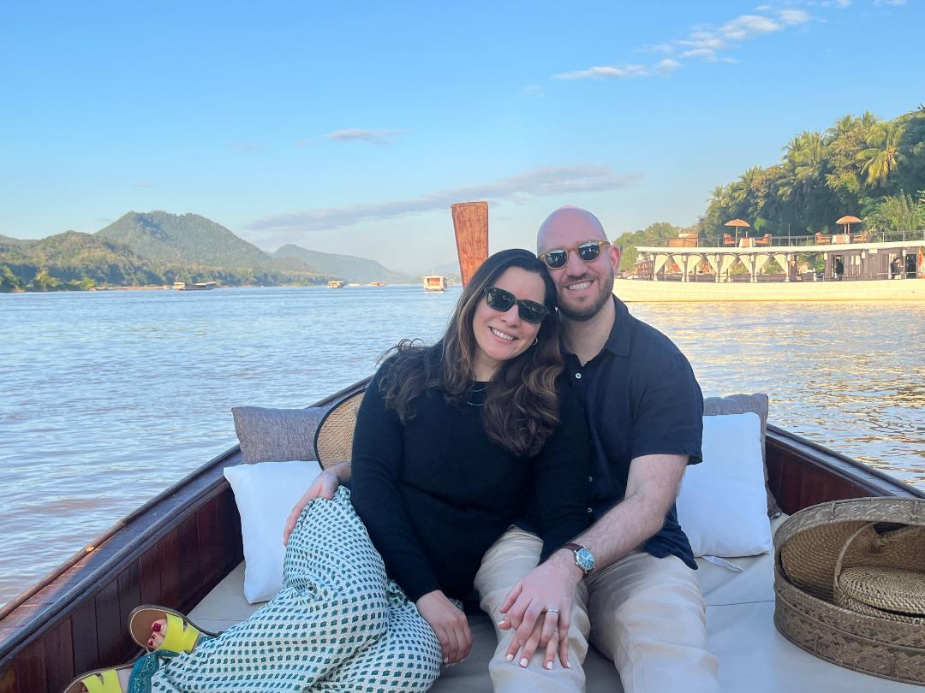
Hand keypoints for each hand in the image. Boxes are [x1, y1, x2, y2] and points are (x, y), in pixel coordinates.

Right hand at [283, 470, 341, 544]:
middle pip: (294, 521)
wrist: (334, 479)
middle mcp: (306, 508)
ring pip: (300, 525)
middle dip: (289, 533)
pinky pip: (310, 525)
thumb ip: (328, 489)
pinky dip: (306, 533)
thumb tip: (326, 498)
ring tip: (293, 548)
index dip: (291, 523)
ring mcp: (310, 512)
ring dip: (296, 535)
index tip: (288, 533)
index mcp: (306, 501)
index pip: (296, 513)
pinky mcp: (317, 515)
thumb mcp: (329, 482)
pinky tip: (308, 543)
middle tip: (287, 545)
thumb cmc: (329, 481)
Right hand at [416, 590, 471, 665]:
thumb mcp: (453, 614)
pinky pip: (444, 643)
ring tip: (447, 662)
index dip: (465, 653)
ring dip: (451, 658)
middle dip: (458, 658)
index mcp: (463, 619)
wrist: (428, 594)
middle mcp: (458, 622)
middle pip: (462, 646)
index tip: (460, 659)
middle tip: (452, 664)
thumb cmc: (439, 606)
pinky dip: (444, 653)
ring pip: (454, 646)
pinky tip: (442, 657)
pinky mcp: (438, 625)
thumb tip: (458, 643)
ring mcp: (448, 624)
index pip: (469, 641)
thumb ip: (457, 626)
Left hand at [498, 550, 580, 667]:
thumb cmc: (539, 577)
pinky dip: (561, 634)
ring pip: (549, 621)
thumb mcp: (522, 583)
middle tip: (521, 644)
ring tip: (540, 644)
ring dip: (544, 636)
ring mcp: (555, 602)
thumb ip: (510, 598)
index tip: (514, 628)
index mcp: (528, 591)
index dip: (513, 623)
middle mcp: (541, 597)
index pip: (517, 610)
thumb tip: (500, 613)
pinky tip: (556, 641)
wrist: (561, 568)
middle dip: (524, 633)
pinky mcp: (566, 606)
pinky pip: (565, 623)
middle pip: (531, 617)